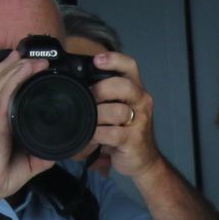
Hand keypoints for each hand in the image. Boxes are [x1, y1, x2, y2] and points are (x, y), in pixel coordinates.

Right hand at [0, 51, 54, 207]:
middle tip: (32, 54)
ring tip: (34, 57)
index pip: (3, 91)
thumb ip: (41, 154)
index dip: (13, 76)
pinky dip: (17, 76)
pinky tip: (29, 67)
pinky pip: (5, 91)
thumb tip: (59, 151)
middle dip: (15, 64)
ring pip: (3, 80)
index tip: (29, 67)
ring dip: (19, 65)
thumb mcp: (27, 163)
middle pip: (1, 79)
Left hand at [86, 51, 161, 177]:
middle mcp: (141, 101)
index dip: (114, 59)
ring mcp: (140, 121)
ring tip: (87, 120)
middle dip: (102, 89)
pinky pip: (112, 133)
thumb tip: (75, 84)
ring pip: (118, 111)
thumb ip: (105, 95)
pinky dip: (97, 134)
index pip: (130, 66)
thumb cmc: (125, 131)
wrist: (143, 160)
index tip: (96, 60)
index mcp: (136, 90)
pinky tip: (91, 136)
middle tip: (87, 97)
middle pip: (124, 85)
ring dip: (97, 115)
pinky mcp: (134, 140)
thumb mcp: (117, 108)